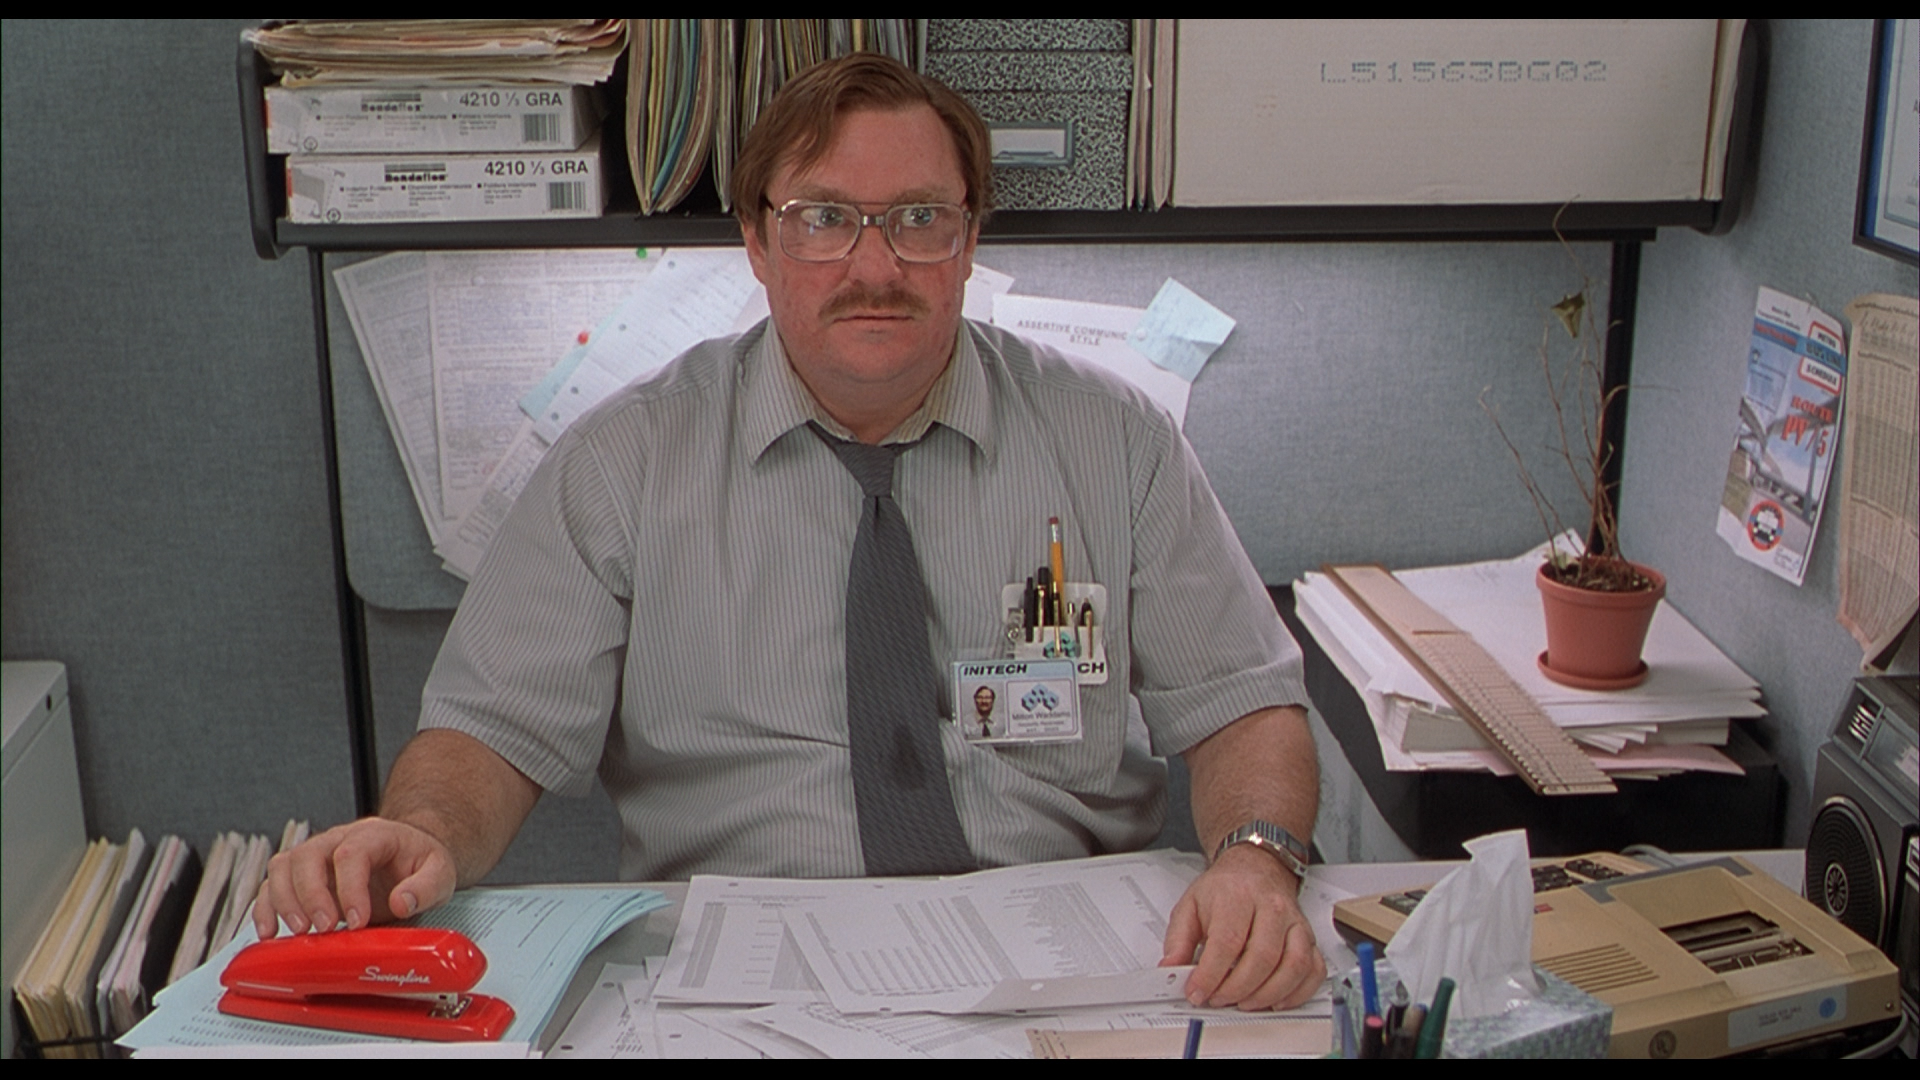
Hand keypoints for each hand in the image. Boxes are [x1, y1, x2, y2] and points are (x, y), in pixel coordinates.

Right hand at [251, 817, 456, 938]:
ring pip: (283, 866)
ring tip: (299, 932)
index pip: (352, 853)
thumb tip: (402, 902)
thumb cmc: (419, 863)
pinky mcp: (301, 875)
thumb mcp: (440, 873)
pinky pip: (272, 884)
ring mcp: (316, 855)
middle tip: (324, 929)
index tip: (358, 921)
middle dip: (311, 896)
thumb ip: (426, 887)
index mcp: (374, 834)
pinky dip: (265, 907)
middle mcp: (338, 839)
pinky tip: (270, 932)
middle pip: (309, 856)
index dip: (350, 888)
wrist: (407, 855)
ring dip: (283, 901)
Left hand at [1159, 844, 1324, 1010]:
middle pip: (1262, 958)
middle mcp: (1272, 908)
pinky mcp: (1309, 937)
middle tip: (1218, 999)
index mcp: (1238, 897)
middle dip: (1237, 989)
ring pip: (1292, 967)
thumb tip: (1170, 970)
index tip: (1198, 992)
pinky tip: (1277, 1000)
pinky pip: (1314, 970)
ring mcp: (1295, 923)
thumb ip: (1177, 940)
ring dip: (1267, 994)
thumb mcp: (1190, 906)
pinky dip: (1298, 992)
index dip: (1211, 974)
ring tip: (1244, 1002)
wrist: (1256, 867)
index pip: (1228, 942)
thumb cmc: (1226, 888)